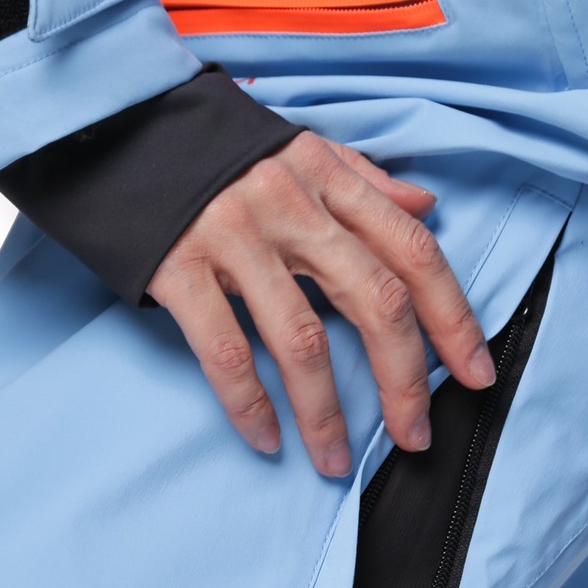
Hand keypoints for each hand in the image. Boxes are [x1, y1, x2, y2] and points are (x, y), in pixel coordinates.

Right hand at [146, 130, 494, 476]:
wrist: (111, 126)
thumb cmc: (212, 149)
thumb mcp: (298, 148)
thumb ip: (364, 180)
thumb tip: (426, 208)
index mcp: (327, 178)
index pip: (412, 252)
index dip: (454, 318)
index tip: (476, 373)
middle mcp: (290, 206)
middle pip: (374, 302)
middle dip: (404, 379)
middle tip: (414, 436)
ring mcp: (233, 237)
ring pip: (301, 340)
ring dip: (325, 413)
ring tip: (335, 460)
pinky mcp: (178, 267)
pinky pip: (224, 350)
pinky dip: (248, 404)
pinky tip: (267, 437)